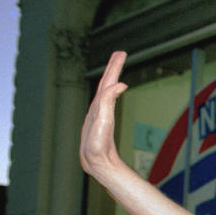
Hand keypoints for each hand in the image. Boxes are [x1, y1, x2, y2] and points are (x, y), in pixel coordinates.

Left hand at [79, 51, 128, 178]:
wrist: (94, 161)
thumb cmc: (96, 144)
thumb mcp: (103, 121)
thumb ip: (108, 101)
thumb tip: (119, 84)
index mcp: (99, 105)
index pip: (107, 81)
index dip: (114, 68)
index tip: (121, 54)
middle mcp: (98, 106)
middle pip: (106, 82)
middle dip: (113, 67)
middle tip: (120, 54)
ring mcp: (100, 112)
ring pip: (106, 89)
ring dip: (112, 76)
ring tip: (117, 65)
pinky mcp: (103, 119)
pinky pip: (107, 98)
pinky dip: (112, 89)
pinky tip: (116, 89)